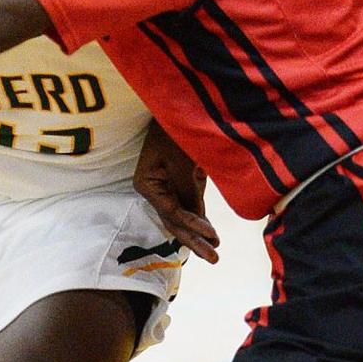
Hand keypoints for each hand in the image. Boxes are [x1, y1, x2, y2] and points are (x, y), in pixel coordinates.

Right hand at [134, 121, 219, 263]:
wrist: (178, 103)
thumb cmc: (176, 126)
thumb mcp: (182, 158)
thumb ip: (189, 188)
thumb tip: (199, 219)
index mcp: (147, 184)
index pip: (172, 211)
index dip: (192, 224)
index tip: (212, 235)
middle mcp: (154, 190)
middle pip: (174, 221)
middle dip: (194, 240)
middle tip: (214, 258)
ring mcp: (167, 188)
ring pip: (182, 218)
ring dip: (198, 235)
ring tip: (214, 253)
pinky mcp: (180, 183)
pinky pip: (190, 207)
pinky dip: (200, 220)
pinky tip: (210, 235)